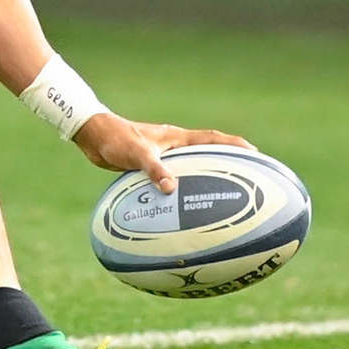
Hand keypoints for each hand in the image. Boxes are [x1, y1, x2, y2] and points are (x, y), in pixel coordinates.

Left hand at [71, 113, 253, 193]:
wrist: (92, 136)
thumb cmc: (115, 139)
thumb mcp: (136, 153)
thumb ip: (153, 169)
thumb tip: (172, 190)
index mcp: (177, 138)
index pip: (213, 140)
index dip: (235, 146)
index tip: (257, 155)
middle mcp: (174, 146)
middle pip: (208, 154)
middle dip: (228, 164)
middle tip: (247, 181)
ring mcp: (163, 156)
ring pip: (191, 169)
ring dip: (204, 180)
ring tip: (218, 201)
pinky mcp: (150, 166)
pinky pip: (173, 180)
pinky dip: (181, 192)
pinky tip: (181, 212)